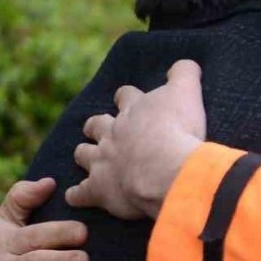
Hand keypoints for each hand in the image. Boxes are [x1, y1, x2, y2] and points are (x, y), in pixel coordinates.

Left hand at [67, 60, 206, 220]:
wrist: (167, 170)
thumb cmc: (177, 130)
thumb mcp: (187, 92)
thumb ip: (184, 74)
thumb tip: (186, 63)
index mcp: (134, 110)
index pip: (125, 96)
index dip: (126, 97)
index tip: (125, 98)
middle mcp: (113, 133)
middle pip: (97, 124)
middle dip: (96, 125)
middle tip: (97, 127)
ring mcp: (103, 161)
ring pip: (84, 154)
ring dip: (84, 154)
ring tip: (84, 156)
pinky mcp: (100, 189)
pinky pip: (81, 193)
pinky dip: (77, 195)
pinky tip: (73, 197)